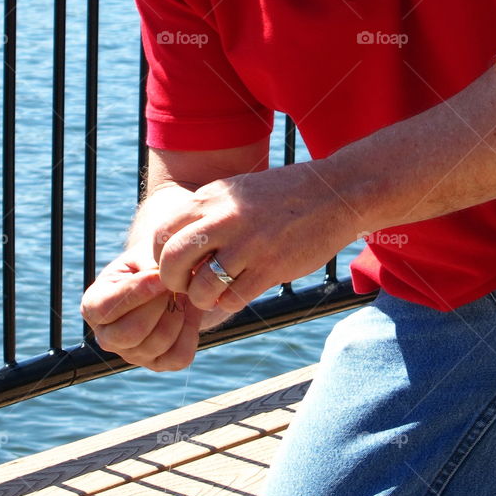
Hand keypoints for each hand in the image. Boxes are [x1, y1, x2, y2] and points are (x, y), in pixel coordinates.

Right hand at [80, 245, 231, 371]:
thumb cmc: (151, 265)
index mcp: (93, 307)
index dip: (135, 293)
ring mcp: (133, 354)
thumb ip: (147, 265)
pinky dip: (190, 332)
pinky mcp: (159, 364)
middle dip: (158, 307)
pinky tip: (191, 312)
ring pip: (156, 344)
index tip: (161, 276)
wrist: (172, 281)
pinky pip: (178, 357)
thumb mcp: (144, 256)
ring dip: (177, 315)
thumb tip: (159, 278)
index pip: (105, 308)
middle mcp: (108, 336)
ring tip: (183, 294)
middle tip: (175, 286)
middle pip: (129, 334)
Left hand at [152, 162, 359, 312]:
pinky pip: (232, 299)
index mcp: (210, 198)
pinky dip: (228, 304)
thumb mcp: (237, 192)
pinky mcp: (271, 268)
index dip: (161, 257)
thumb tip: (175, 242)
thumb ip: (207, 213)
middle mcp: (223, 219)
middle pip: (172, 261)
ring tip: (213, 295)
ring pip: (201, 287)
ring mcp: (248, 245)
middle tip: (187, 287)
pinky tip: (237, 295)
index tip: (177, 266)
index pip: (161, 233)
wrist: (333, 194)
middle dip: (173, 282)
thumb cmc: (283, 196)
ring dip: (201, 299)